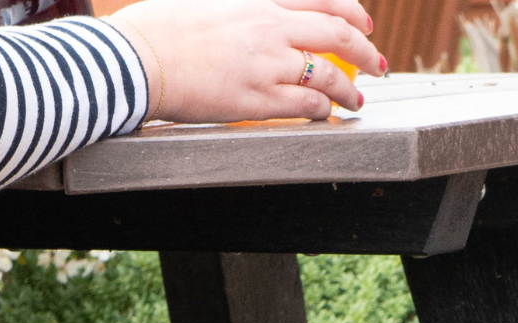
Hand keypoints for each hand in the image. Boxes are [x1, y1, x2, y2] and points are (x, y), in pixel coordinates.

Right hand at [107, 0, 386, 124]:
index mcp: (257, 0)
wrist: (138, 58)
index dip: (352, 11)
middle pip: (337, 34)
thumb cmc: (161, 31)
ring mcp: (267, 64)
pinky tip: (327, 115)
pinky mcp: (258, 99)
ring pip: (329, 74)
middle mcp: (269, 28)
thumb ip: (243, 12)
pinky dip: (324, 110)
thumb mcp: (209, 3)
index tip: (366, 24)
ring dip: (350, 90)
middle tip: (379, 66)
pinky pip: (307, 104)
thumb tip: (259, 22)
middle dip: (367, 51)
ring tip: (357, 101)